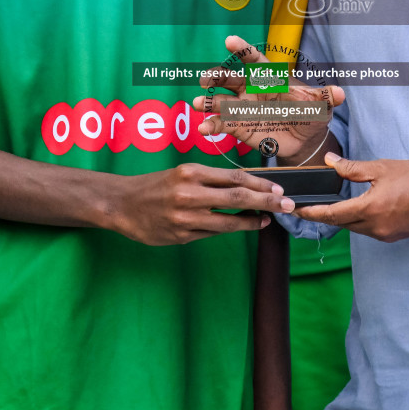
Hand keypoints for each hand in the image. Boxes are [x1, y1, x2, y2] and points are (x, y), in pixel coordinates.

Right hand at [109, 162, 295, 245]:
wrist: (121, 204)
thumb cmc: (154, 186)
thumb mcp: (182, 173)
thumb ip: (210, 181)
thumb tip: (245, 189)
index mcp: (191, 172)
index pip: (235, 177)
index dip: (261, 183)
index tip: (278, 188)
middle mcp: (190, 194)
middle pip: (238, 197)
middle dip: (267, 201)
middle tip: (287, 204)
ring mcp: (185, 218)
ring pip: (229, 222)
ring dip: (252, 221)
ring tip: (267, 218)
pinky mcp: (182, 236)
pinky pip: (212, 234)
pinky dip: (229, 229)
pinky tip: (241, 226)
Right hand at [193, 35, 344, 164]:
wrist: (304, 139)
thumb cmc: (310, 113)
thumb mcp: (320, 105)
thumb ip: (326, 97)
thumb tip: (341, 93)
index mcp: (270, 78)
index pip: (255, 60)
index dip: (243, 50)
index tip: (230, 41)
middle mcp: (251, 89)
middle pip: (230, 78)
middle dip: (217, 75)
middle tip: (205, 78)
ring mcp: (242, 107)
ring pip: (221, 100)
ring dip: (209, 101)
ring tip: (199, 103)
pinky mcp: (238, 126)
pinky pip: (222, 123)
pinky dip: (211, 125)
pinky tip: (204, 128)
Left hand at [295, 153, 408, 242]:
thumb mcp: (383, 168)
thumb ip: (352, 169)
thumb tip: (330, 162)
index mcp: (370, 209)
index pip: (332, 215)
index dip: (312, 214)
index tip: (297, 211)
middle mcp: (376, 227)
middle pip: (341, 224)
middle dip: (325, 216)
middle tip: (309, 207)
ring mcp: (385, 234)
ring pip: (355, 228)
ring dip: (343, 219)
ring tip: (332, 206)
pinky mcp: (394, 236)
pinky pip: (369, 231)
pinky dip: (359, 221)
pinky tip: (359, 210)